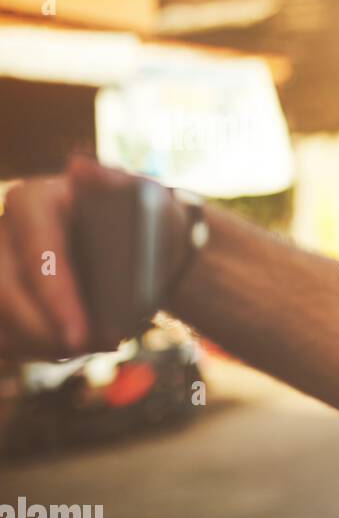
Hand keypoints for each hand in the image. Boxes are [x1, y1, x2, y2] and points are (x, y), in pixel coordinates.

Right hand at [0, 156, 177, 361]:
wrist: (141, 244)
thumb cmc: (145, 220)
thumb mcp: (144, 199)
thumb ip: (115, 185)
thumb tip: (80, 167)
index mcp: (33, 201)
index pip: (37, 255)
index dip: (55, 299)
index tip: (80, 337)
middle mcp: (3, 231)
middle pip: (4, 291)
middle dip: (44, 332)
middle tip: (92, 349)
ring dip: (36, 344)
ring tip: (89, 348)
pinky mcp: (2, 293)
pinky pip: (0, 333)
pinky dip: (26, 349)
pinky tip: (62, 350)